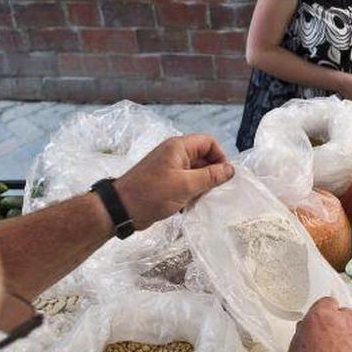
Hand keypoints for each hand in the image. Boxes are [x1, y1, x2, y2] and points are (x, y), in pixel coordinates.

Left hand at [113, 134, 233, 230]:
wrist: (121, 209)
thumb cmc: (153, 193)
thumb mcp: (186, 185)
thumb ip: (211, 176)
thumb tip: (230, 170)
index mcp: (179, 147)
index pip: (209, 142)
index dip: (220, 157)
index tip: (224, 176)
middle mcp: (174, 154)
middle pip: (203, 157)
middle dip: (211, 174)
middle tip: (213, 192)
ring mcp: (169, 168)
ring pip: (195, 172)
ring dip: (201, 186)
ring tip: (199, 200)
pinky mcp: (165, 181)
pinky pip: (185, 182)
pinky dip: (190, 193)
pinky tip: (188, 205)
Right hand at [286, 297, 351, 351]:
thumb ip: (302, 336)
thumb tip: (305, 331)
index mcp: (320, 318)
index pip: (326, 302)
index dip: (324, 313)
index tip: (321, 322)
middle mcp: (343, 322)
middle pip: (344, 314)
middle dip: (339, 324)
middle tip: (330, 341)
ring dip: (350, 341)